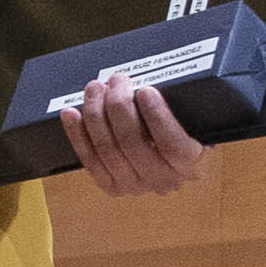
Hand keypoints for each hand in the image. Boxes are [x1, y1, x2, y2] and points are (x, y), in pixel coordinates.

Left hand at [59, 77, 213, 197]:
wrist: (171, 154)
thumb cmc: (184, 128)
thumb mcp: (193, 118)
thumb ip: (180, 107)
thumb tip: (149, 86)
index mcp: (193, 166)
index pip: (174, 146)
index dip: (158, 117)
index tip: (146, 90)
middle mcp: (165, 181)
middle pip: (133, 143)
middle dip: (119, 105)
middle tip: (117, 79)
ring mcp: (136, 186)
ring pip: (108, 149)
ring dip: (96, 114)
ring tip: (95, 88)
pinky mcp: (111, 185)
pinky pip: (89, 159)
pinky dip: (77, 134)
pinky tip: (72, 113)